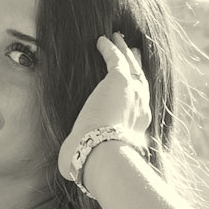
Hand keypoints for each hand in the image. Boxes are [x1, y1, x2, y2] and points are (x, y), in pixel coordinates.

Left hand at [57, 32, 152, 184]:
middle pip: (141, 80)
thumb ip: (82, 159)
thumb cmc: (96, 164)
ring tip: (118, 38)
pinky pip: (116, 59)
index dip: (136, 92)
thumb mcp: (91, 160)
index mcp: (139, 128)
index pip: (139, 105)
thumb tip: (68, 170)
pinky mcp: (121, 81)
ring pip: (131, 65)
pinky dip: (110, 48)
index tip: (133, 85)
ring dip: (124, 50)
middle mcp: (141, 109)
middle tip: (134, 51)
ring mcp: (134, 93)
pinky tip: (102, 40)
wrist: (104, 155)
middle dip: (136, 64)